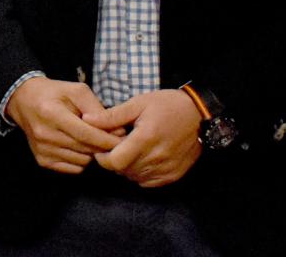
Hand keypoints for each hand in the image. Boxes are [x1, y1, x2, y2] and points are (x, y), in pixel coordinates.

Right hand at [4, 76, 121, 173]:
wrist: (25, 101)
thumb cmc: (54, 93)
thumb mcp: (77, 91)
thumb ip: (96, 108)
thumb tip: (115, 130)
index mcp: (52, 114)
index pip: (86, 134)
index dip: (107, 139)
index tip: (122, 138)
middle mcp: (45, 135)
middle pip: (85, 149)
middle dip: (104, 146)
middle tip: (114, 139)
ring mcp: (42, 150)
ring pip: (82, 162)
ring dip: (92, 153)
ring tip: (91, 139)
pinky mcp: (43, 161)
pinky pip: (73, 168)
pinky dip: (81, 161)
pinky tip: (79, 147)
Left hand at [83, 88, 202, 185]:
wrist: (199, 115)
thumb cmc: (166, 105)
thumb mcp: (138, 103)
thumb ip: (112, 116)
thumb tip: (86, 120)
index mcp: (146, 138)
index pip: (115, 161)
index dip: (103, 157)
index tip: (103, 147)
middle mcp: (157, 157)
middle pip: (123, 171)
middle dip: (114, 160)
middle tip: (116, 146)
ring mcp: (166, 169)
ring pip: (134, 178)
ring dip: (127, 167)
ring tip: (130, 150)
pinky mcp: (173, 175)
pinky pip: (147, 182)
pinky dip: (140, 173)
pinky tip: (142, 158)